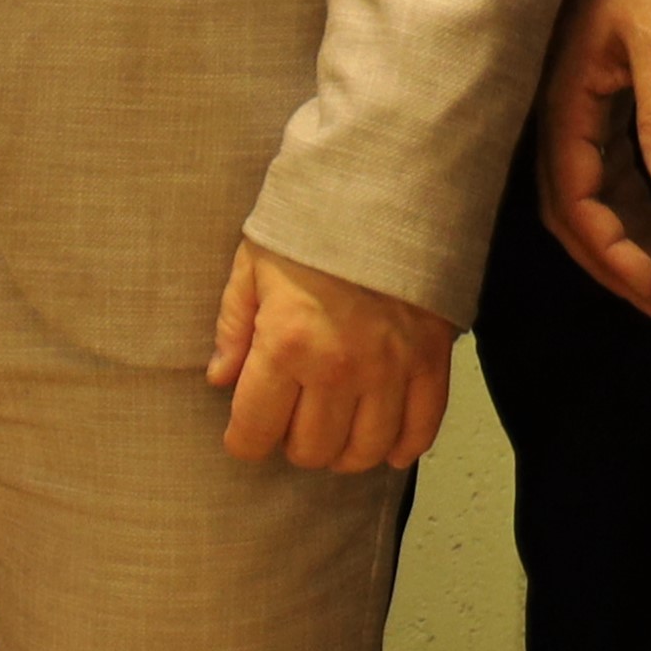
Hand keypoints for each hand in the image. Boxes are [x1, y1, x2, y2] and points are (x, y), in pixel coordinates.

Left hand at [207, 239, 455, 471]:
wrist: (386, 196)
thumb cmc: (311, 229)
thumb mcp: (252, 267)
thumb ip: (234, 328)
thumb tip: (219, 378)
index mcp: (286, 344)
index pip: (255, 428)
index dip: (243, 442)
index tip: (244, 437)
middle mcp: (338, 369)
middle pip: (311, 449)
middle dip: (291, 444)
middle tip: (289, 423)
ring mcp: (390, 372)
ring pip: (364, 451)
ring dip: (342, 454)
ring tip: (332, 433)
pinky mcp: (431, 365)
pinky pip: (420, 430)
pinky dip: (401, 447)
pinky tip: (384, 445)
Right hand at [532, 0, 650, 317]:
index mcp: (562, 106)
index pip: (576, 200)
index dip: (610, 252)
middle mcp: (557, 119)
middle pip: (572, 211)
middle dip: (614, 262)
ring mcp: (572, 114)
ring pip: (590, 196)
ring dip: (627, 240)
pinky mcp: (591, 105)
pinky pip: (605, 173)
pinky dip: (632, 208)